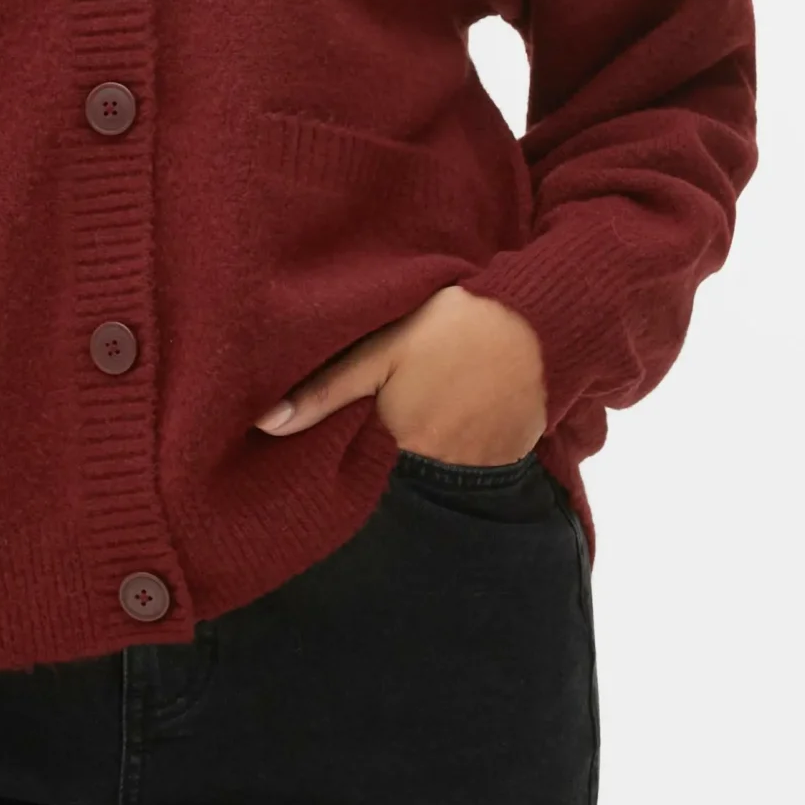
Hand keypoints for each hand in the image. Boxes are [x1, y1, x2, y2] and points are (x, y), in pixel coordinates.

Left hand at [251, 283, 547, 464]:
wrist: (539, 324)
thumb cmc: (454, 328)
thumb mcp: (381, 349)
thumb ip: (324, 389)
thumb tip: (265, 425)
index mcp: (399, 444)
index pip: (354, 473)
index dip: (339, 463)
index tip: (318, 456)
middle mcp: (436, 470)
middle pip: (391, 479)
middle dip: (376, 464)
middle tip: (374, 431)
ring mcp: (475, 471)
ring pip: (430, 477)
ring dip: (419, 459)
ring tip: (416, 424)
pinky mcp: (504, 461)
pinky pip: (467, 470)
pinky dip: (454, 454)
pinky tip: (449, 422)